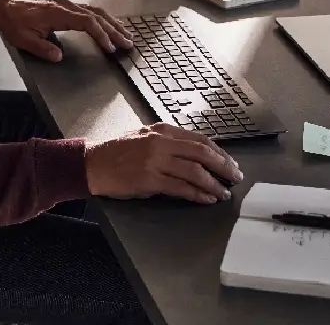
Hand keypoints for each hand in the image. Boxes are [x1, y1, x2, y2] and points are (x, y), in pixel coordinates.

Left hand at [0, 0, 132, 61]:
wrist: (6, 8)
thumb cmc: (15, 24)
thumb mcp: (24, 40)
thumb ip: (42, 49)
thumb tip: (58, 57)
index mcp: (58, 14)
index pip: (86, 22)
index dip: (100, 34)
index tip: (110, 47)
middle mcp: (66, 6)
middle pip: (97, 16)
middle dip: (114, 30)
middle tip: (128, 43)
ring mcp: (68, 5)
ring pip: (96, 11)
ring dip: (112, 23)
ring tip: (126, 35)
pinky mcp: (67, 7)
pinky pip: (90, 11)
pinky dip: (104, 19)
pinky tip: (111, 26)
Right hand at [84, 123, 242, 203]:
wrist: (93, 163)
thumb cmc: (118, 151)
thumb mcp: (144, 136)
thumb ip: (168, 141)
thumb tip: (196, 152)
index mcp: (161, 130)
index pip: (198, 139)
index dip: (218, 152)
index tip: (229, 162)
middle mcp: (160, 142)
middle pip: (201, 153)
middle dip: (223, 166)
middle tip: (235, 176)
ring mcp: (155, 161)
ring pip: (194, 171)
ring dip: (214, 183)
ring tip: (224, 192)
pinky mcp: (149, 180)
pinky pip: (181, 188)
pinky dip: (197, 194)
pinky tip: (207, 198)